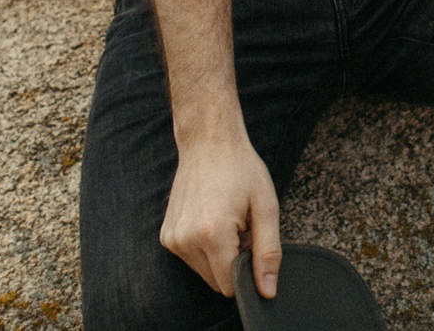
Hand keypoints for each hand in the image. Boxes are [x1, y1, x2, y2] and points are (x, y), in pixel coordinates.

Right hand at [158, 132, 281, 299]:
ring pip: (204, 272)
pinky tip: (211, 218)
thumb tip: (267, 291)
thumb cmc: (241, 169)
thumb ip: (268, 252)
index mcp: (212, 234)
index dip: (247, 270)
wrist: (208, 141)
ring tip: (227, 220)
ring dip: (219, 255)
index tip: (251, 241)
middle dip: (233, 262)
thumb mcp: (266, 207)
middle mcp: (186, 240)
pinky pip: (191, 259)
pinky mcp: (166, 236)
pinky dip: (204, 247)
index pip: (230, 286)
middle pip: (216, 282)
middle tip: (241, 227)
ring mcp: (172, 239)